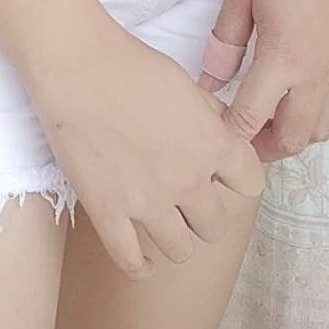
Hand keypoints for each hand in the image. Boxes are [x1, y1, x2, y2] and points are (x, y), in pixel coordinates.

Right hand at [37, 23, 265, 280]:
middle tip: (184, 195)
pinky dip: (140, 265)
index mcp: (213, 145)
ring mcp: (148, 203)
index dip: (236, 178)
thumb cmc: (131, 63)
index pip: (251, 184)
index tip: (220, 173)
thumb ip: (212, 119)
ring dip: (175, 236)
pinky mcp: (109, 213)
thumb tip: (225, 137)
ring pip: (182, 251)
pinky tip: (141, 256)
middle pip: (216, 226)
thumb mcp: (187, 84)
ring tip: (161, 219)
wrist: (78, 65)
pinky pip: (132, 262)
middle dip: (204, 211)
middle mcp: (188, 181)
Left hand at [196, 0, 328, 163]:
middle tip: (240, 136)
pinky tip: (306, 106)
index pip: (250, 118)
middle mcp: (319, 74)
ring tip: (269, 121)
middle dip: (261, 146)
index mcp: (284, 58)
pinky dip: (323, 120)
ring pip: (320, 131)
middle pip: (290, 138)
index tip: (212, 131)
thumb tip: (209, 81)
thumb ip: (224, 43)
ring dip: (293, 136)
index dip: (227, 133)